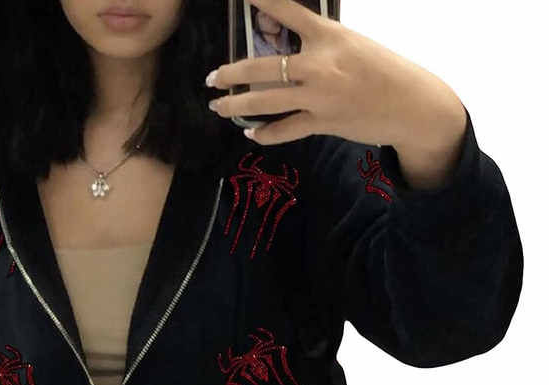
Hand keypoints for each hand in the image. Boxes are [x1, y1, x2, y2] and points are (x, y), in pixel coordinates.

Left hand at [206, 0, 464, 151]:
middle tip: (212, 78)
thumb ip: (320, 46)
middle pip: (262, 66)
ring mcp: (319, 96)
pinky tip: (251, 134)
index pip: (287, 12)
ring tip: (219, 107)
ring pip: (265, 101)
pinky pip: (284, 129)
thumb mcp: (353, 45)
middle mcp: (319, 64)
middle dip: (231, 73)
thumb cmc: (385, 71)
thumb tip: (289, 52)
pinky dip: (265, 134)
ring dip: (236, 105)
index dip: (261, 1)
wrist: (411, 104)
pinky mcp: (322, 123)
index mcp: (329, 36)